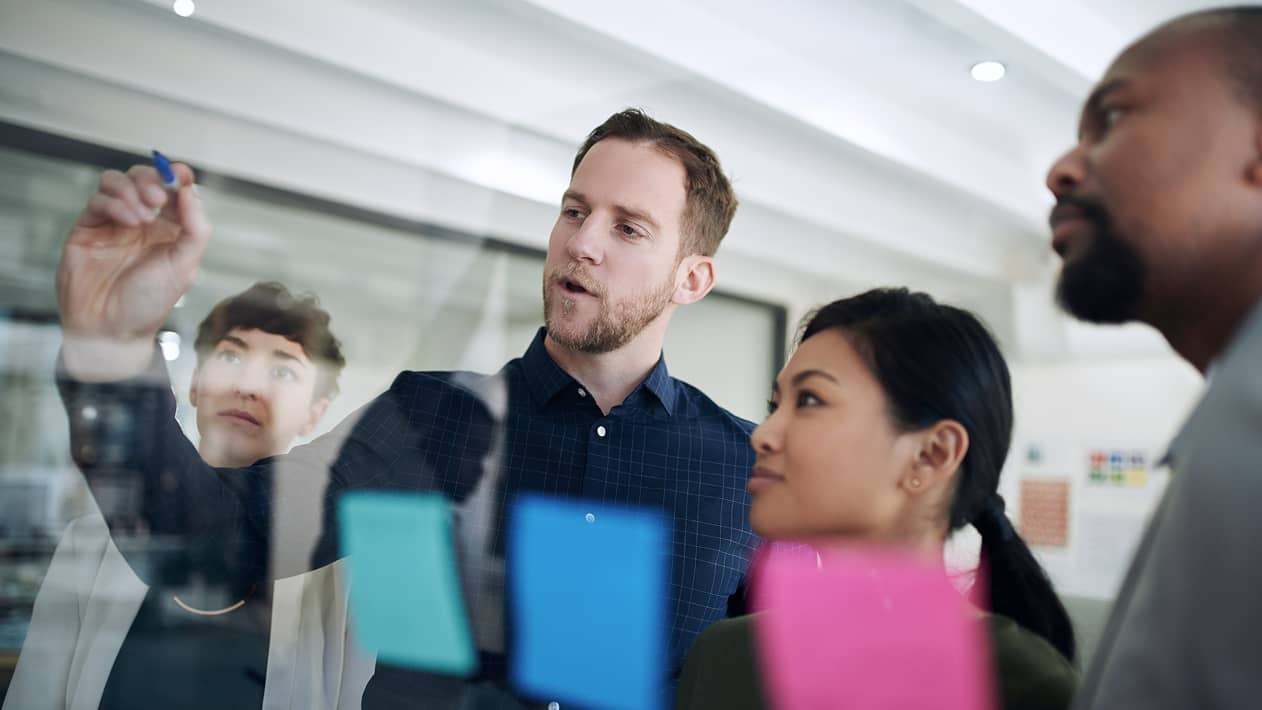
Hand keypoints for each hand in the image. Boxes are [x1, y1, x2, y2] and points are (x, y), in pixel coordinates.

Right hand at [56, 163, 211, 379]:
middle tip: (158, 197)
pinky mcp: (89, 227)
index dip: (176, 175)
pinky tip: (126, 221)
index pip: (174, 188)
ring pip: (117, 181)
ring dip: (132, 190)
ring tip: (142, 217)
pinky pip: (98, 200)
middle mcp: (144, 221)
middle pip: (145, 177)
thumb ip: (195, 227)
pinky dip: (114, 203)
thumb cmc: (149, 302)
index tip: (180, 175)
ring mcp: (114, 222)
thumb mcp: (185, 266)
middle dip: (152, 179)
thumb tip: (191, 190)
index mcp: (171, 228)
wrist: (111, 328)